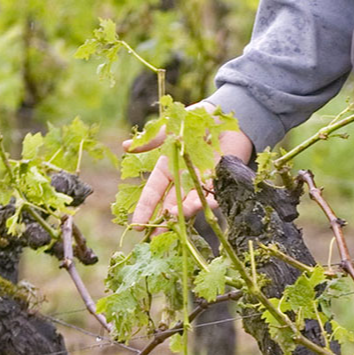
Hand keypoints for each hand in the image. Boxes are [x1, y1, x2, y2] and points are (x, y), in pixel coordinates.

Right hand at [123, 101, 252, 231]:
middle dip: (162, 221)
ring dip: (183, 214)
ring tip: (176, 223)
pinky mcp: (221, 181)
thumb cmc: (196, 120)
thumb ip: (152, 139)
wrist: (227, 117)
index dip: (145, 208)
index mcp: (167, 168)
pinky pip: (214, 195)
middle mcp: (183, 179)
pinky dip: (209, 203)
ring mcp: (202, 182)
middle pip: (170, 204)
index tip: (137, 224)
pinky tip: (204, 207)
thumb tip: (126, 145)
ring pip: (190, 203)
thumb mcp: (172, 128)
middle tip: (155, 237)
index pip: (153, 192)